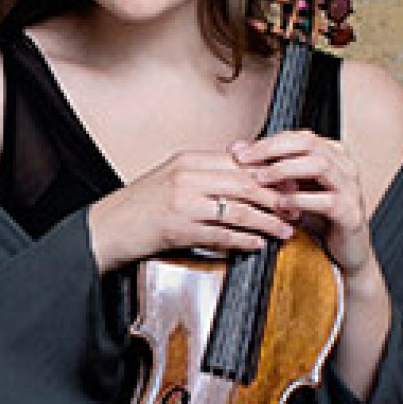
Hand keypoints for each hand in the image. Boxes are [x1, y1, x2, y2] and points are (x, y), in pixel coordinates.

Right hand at [87, 150, 294, 272]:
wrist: (106, 229)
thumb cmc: (139, 207)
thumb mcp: (172, 179)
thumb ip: (205, 174)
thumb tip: (241, 173)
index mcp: (189, 160)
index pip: (240, 163)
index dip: (270, 174)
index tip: (289, 185)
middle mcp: (188, 176)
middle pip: (247, 183)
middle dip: (277, 197)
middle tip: (296, 208)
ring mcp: (184, 202)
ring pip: (240, 209)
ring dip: (268, 221)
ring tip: (285, 230)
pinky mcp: (180, 228)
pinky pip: (222, 233)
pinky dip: (245, 239)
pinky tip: (258, 243)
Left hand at [228, 131, 376, 281]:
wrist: (346, 250)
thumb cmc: (320, 218)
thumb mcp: (292, 189)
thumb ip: (270, 168)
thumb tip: (238, 149)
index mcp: (332, 154)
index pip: (297, 136)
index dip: (267, 142)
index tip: (240, 151)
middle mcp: (344, 166)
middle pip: (308, 143)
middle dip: (272, 149)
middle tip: (246, 160)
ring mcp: (350, 188)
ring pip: (320, 165)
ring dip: (286, 170)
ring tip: (261, 179)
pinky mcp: (350, 213)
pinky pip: (327, 201)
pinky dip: (301, 200)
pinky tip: (281, 205)